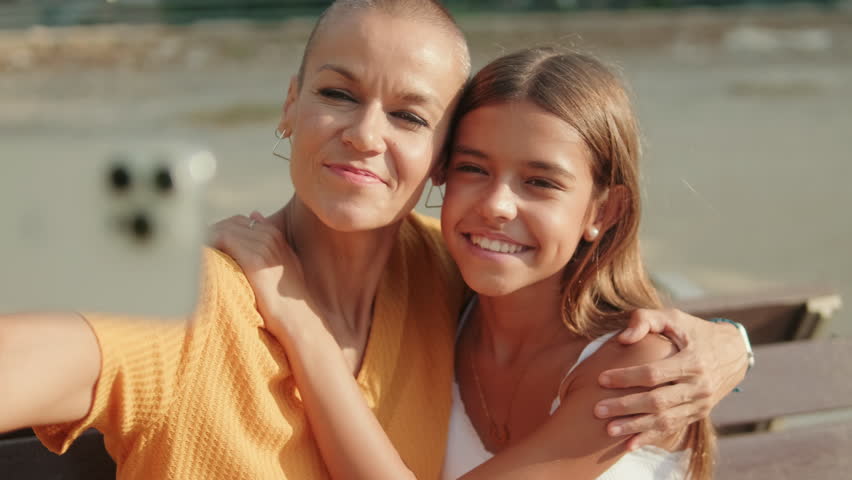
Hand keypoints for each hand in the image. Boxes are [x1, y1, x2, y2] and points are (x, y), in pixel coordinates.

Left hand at [209, 211, 312, 339]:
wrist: (296, 316)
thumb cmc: (287, 296)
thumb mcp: (285, 262)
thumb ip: (271, 240)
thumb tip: (253, 214)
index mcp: (275, 235)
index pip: (241, 222)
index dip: (223, 232)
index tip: (210, 244)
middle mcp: (269, 236)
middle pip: (231, 223)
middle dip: (213, 233)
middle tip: (198, 249)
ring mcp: (262, 246)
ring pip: (225, 229)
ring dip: (208, 238)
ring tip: (195, 253)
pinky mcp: (253, 259)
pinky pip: (223, 239)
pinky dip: (210, 243)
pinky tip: (201, 255)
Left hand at [593, 308, 747, 449]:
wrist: (733, 352)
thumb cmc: (694, 331)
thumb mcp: (673, 317)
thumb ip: (645, 319)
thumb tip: (623, 339)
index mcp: (692, 361)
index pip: (653, 373)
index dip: (626, 378)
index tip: (601, 379)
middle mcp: (698, 386)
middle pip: (657, 401)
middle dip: (625, 407)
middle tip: (597, 410)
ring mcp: (700, 403)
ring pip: (664, 420)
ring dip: (635, 427)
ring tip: (609, 430)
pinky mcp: (698, 413)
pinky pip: (673, 428)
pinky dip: (650, 437)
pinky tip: (629, 446)